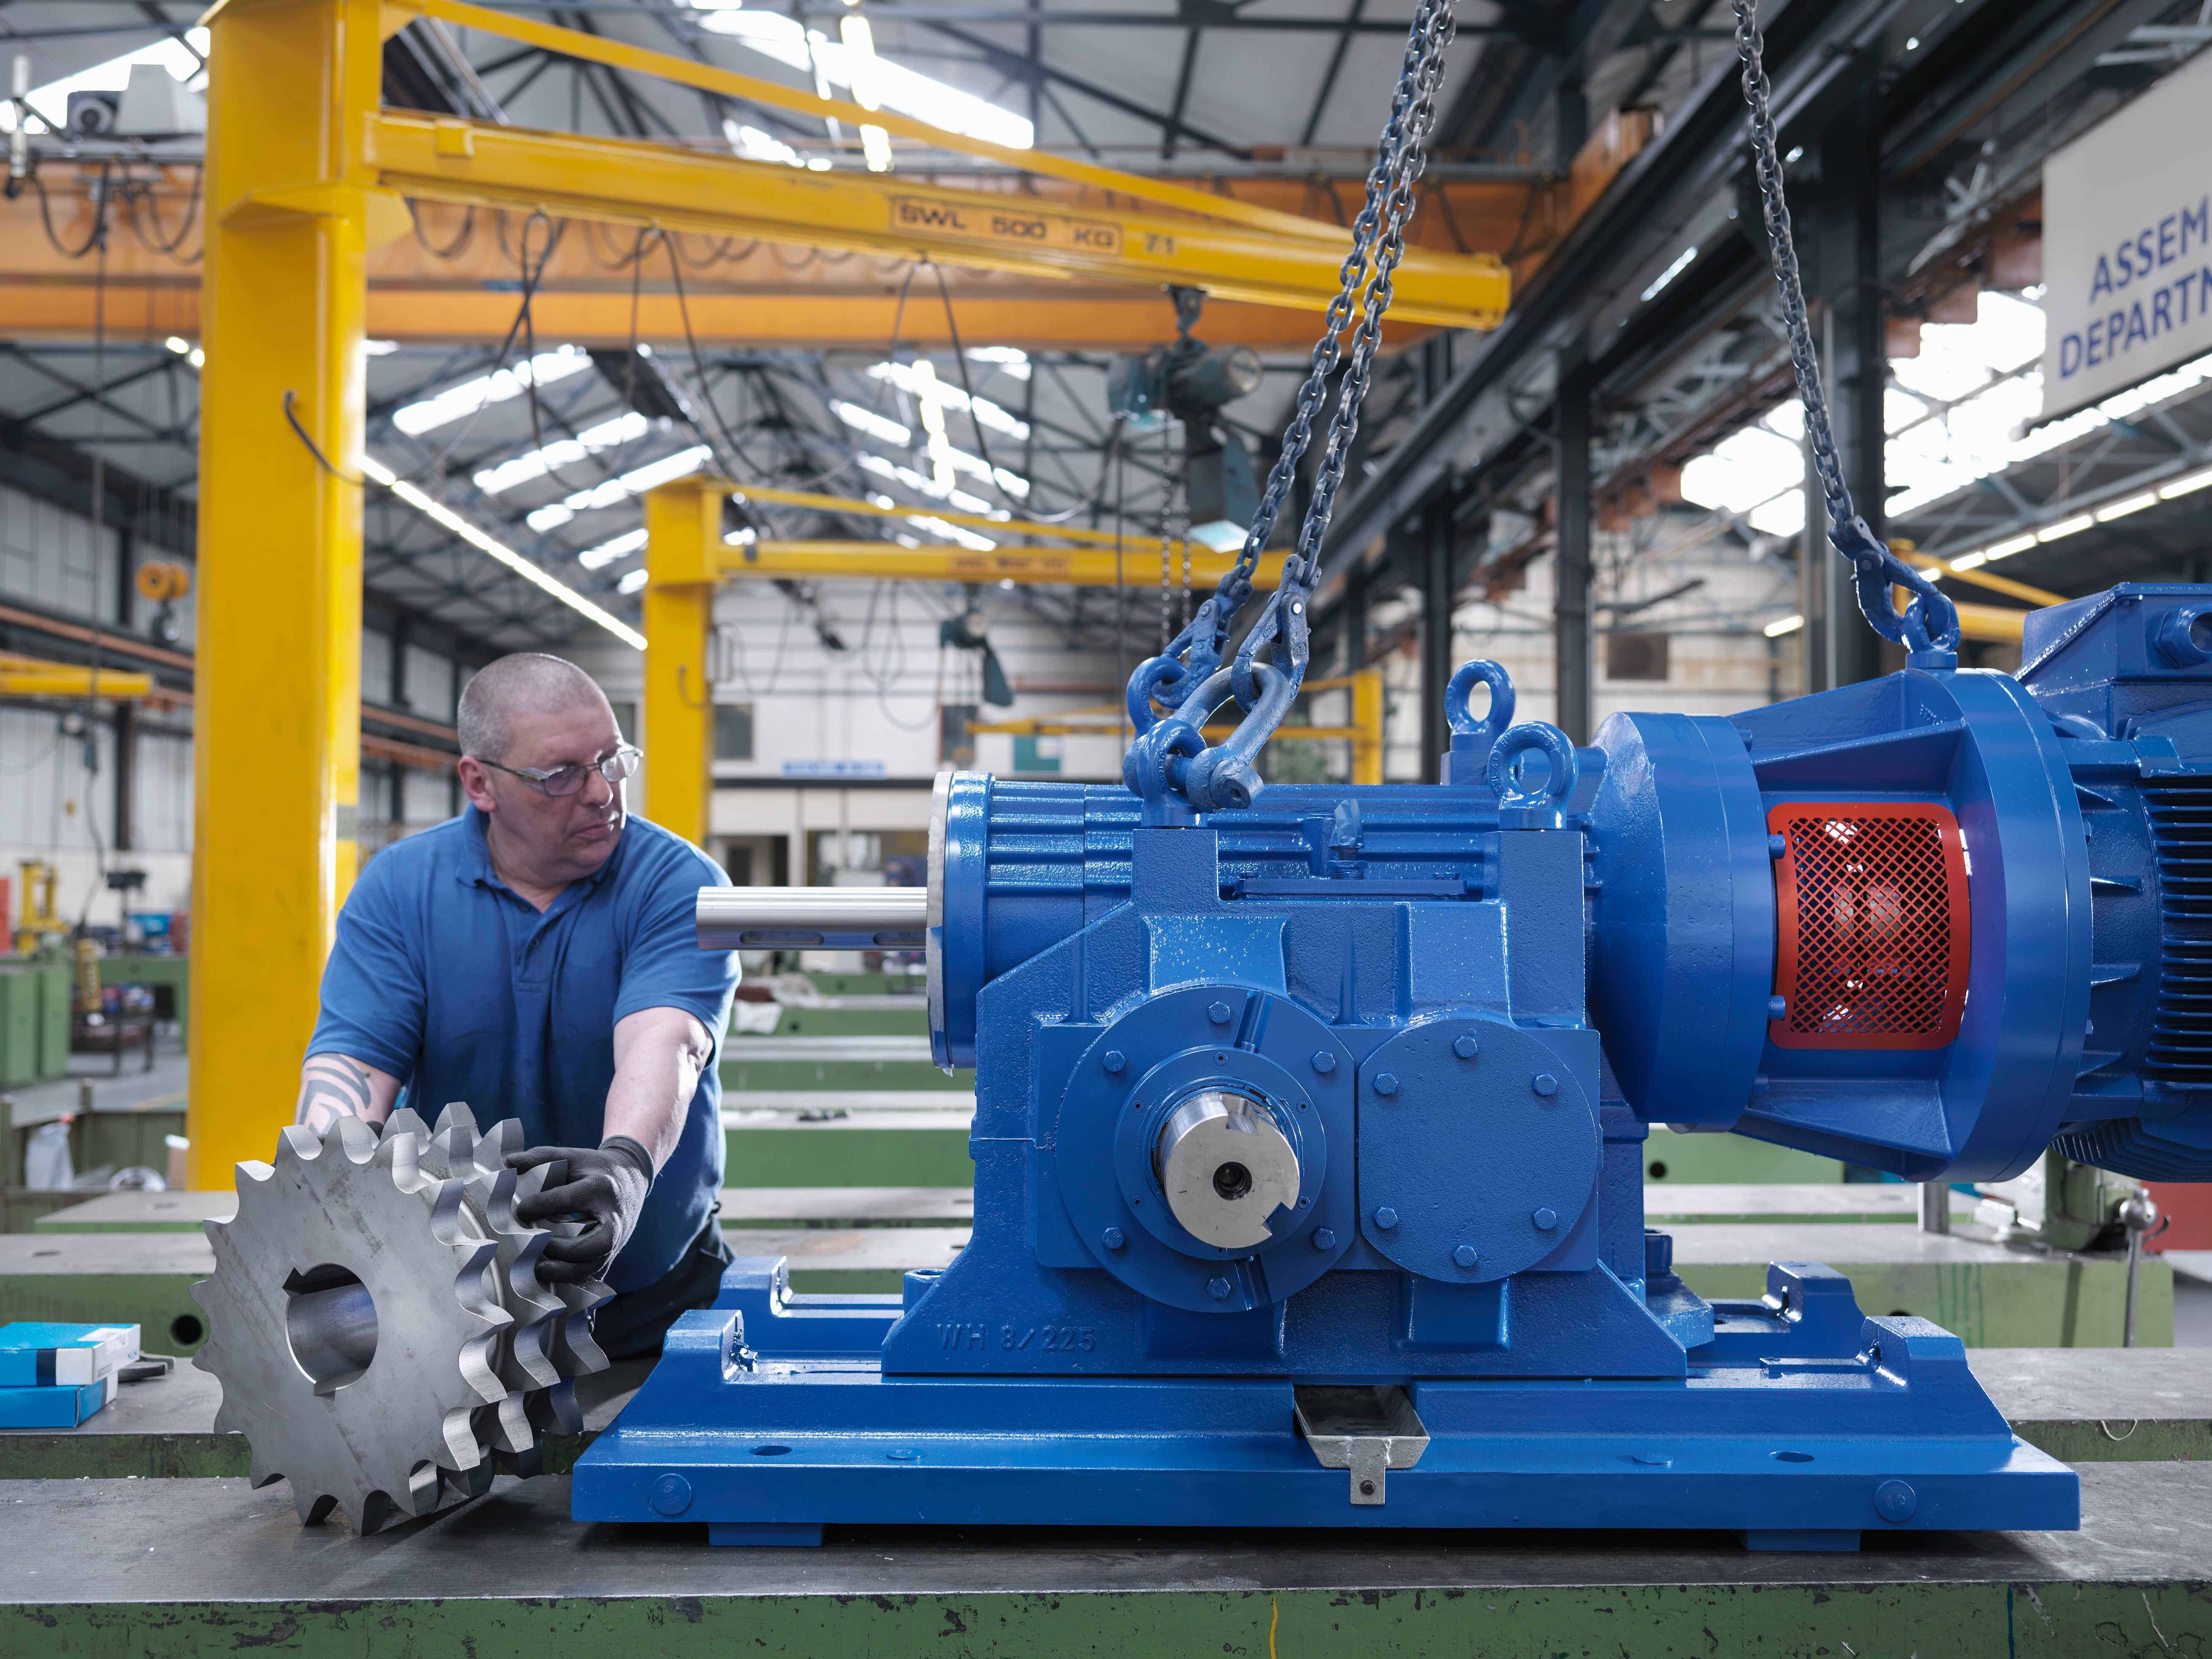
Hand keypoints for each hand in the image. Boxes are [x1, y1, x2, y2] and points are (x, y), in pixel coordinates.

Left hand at [507, 1136, 654, 1283]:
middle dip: (560, 1248)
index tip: (520, 1211)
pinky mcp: (614, 1252)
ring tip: (539, 1270)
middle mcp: (614, 1217)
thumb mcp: (571, 1156)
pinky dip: (575, 1280)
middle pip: (594, 1243)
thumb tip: (508, 1163)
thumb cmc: (593, 1168)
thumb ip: (540, 1157)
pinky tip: (553, 1278)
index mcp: (601, 1187)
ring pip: (595, 1264)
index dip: (539, 1206)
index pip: (568, 1200)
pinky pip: (596, 1274)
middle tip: (533, 1245)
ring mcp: (617, 1239)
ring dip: (565, 1271)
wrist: (631, 1178)